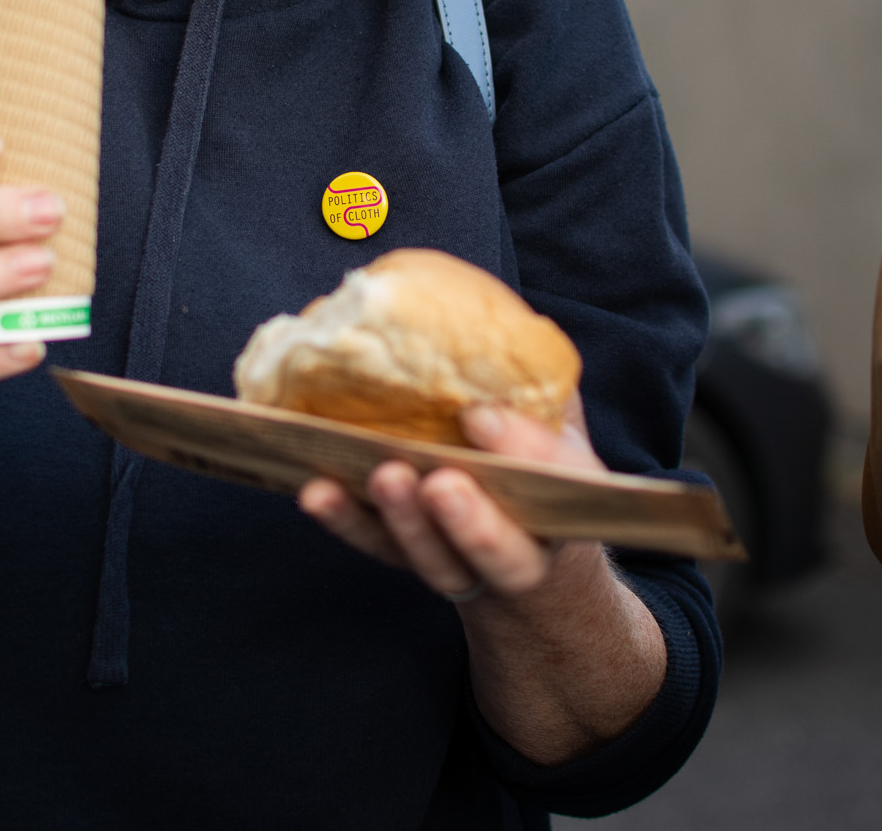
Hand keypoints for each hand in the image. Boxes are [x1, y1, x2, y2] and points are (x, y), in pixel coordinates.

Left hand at [297, 400, 602, 600]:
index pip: (561, 478)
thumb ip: (529, 382)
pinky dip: (345, 520)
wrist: (522, 526)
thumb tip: (489, 323)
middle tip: (439, 482)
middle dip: (468, 518)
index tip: (479, 416)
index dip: (521, 449)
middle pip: (500, 548)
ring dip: (403, 518)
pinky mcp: (404, 556)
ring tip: (381, 476)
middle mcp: (520, 545)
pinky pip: (374, 544)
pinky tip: (316, 491)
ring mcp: (459, 559)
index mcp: (565, 495)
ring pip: (434, 556)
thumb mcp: (550, 411)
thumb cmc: (531, 448)